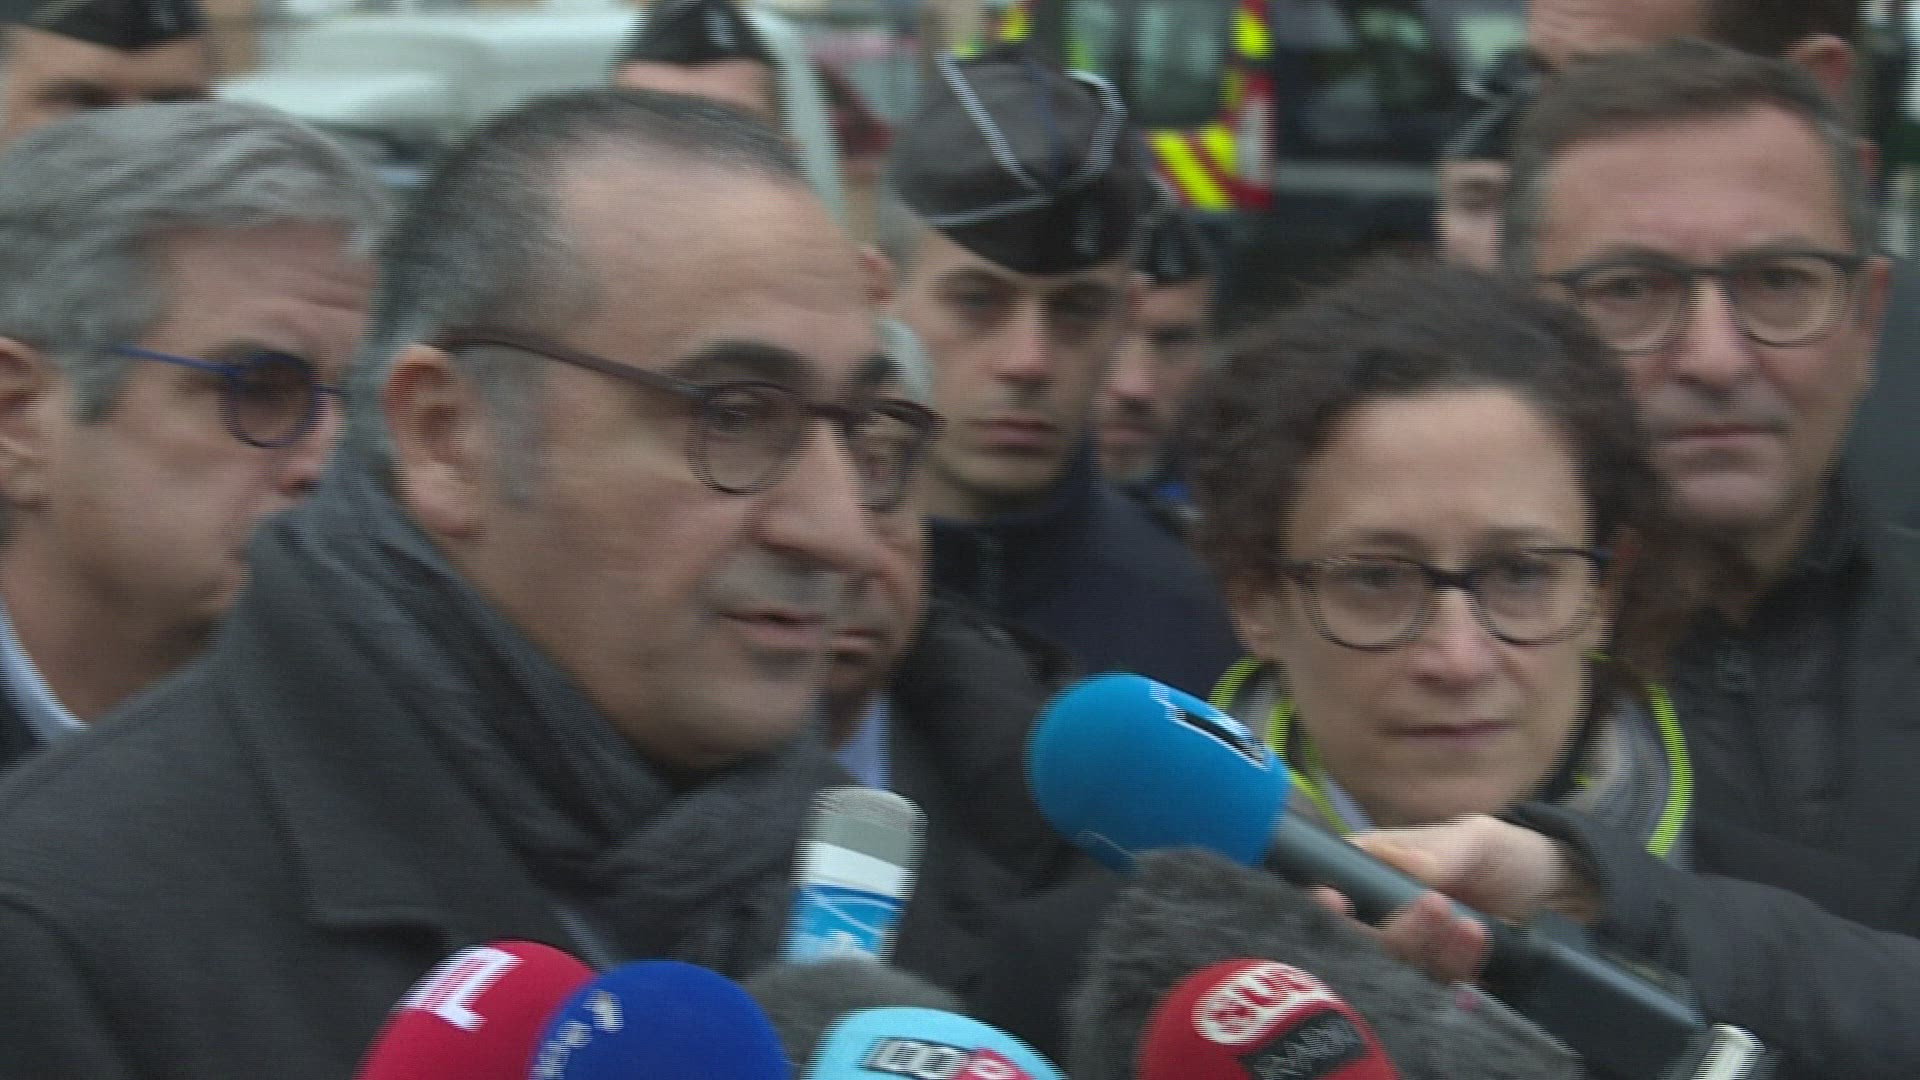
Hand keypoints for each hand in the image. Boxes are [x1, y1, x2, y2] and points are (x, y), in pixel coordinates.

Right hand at [1316, 815, 1601, 982]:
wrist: (1555, 896)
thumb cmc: (1506, 853)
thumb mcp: (1478, 836)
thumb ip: (1440, 850)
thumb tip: (1402, 866)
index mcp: (1375, 869)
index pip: (1331, 887)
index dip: (1325, 901)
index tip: (1335, 903)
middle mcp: (1385, 913)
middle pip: (1359, 937)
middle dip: (1393, 929)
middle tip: (1435, 906)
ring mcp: (1413, 949)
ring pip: (1397, 965)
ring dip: (1432, 945)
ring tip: (1469, 921)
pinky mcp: (1441, 977)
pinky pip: (1437, 983)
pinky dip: (1458, 963)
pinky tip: (1478, 937)